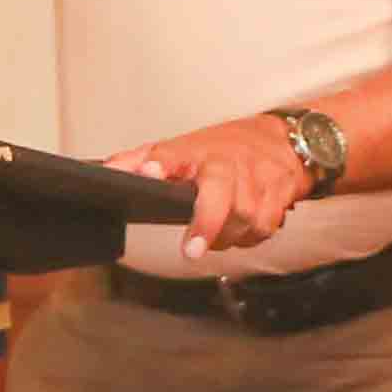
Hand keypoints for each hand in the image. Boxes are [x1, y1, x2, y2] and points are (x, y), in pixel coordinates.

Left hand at [126, 114, 311, 253]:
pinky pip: (264, 227)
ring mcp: (256, 178)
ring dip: (228, 236)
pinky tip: (241, 230)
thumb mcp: (181, 148)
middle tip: (192, 251)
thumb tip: (108, 171)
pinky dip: (250, 237)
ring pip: (246, 218)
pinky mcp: (280, 194)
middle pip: (220, 192)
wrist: (283, 140)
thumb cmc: (224, 148)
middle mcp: (227, 163)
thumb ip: (140, 160)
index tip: (149, 172)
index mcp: (196, 151)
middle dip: (207, 223)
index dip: (161, 163)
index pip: (173, 154)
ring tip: (213, 237)